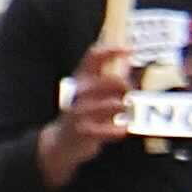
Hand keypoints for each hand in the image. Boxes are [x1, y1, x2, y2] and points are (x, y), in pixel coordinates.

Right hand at [39, 46, 135, 182]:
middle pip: (108, 80)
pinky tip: (123, 129)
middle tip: (131, 92)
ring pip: (111, 104)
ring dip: (124, 107)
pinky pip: (108, 129)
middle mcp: (79, 92)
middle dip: (125, 86)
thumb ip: (110, 77)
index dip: (112, 50)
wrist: (60, 142)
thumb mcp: (92, 92)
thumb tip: (129, 61)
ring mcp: (80, 112)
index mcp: (80, 79)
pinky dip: (119, 130)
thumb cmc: (82, 113)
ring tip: (127, 111)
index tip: (129, 50)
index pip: (93, 57)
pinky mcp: (84, 131)